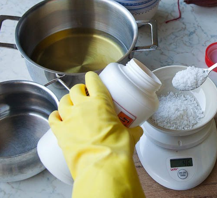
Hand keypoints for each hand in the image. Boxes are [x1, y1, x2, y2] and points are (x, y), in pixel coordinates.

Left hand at [49, 72, 144, 197]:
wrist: (101, 165)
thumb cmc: (116, 148)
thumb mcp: (129, 136)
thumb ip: (133, 130)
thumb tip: (137, 131)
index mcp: (101, 101)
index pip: (93, 81)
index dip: (92, 77)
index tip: (92, 78)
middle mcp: (82, 106)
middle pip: (75, 89)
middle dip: (79, 90)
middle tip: (84, 95)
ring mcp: (69, 118)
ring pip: (63, 100)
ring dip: (67, 101)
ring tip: (71, 105)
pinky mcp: (59, 131)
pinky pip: (52, 118)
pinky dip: (55, 116)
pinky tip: (59, 117)